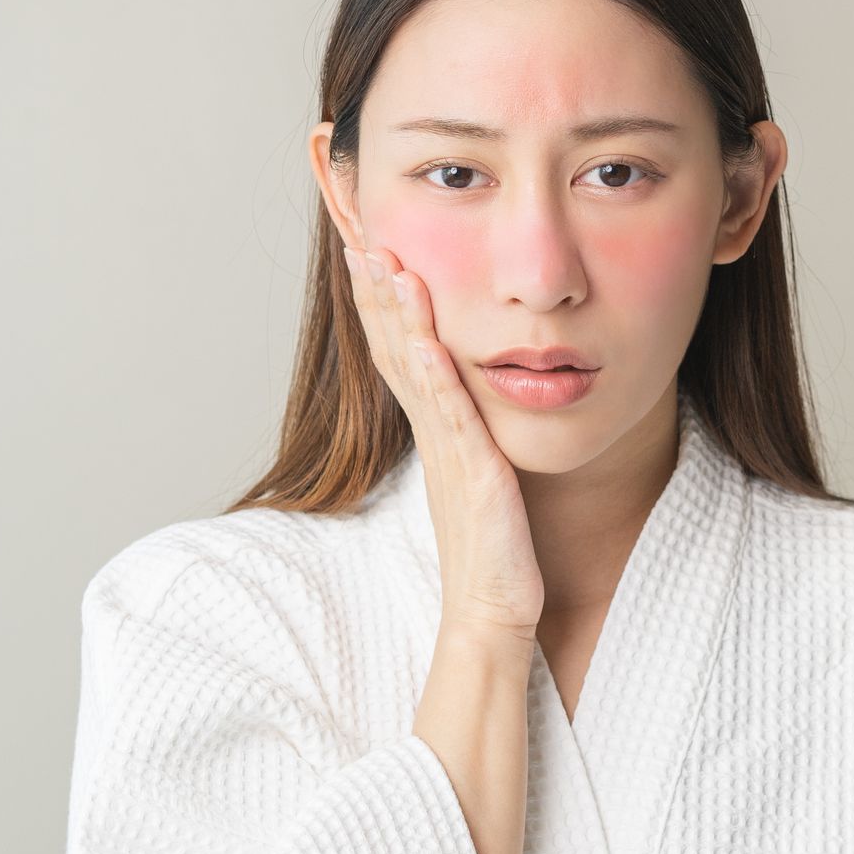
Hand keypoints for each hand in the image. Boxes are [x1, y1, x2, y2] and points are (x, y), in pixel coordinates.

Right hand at [342, 243, 543, 643]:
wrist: (491, 613)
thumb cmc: (493, 552)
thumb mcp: (478, 479)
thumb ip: (470, 437)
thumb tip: (469, 404)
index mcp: (434, 435)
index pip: (398, 356)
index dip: (380, 306)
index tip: (368, 255)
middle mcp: (432, 438)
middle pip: (393, 352)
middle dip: (377, 295)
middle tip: (360, 240)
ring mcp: (448, 455)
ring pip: (415, 373)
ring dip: (399, 317)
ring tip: (387, 265)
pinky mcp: (472, 475)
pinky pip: (451, 417)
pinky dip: (436, 376)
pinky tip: (426, 339)